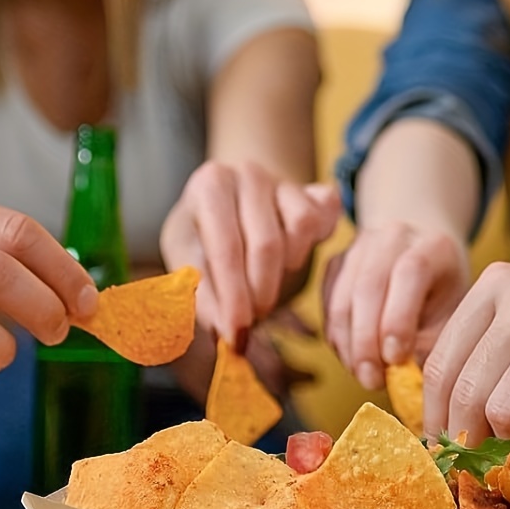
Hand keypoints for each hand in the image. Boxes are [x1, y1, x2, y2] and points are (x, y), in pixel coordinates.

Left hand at [159, 162, 340, 341]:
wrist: (231, 205)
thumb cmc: (203, 234)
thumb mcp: (188, 259)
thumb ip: (200, 292)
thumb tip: (223, 329)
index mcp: (210, 184)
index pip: (225, 247)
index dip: (232, 298)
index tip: (234, 335)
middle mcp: (248, 174)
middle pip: (266, 244)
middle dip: (259, 294)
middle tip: (250, 324)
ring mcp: (285, 180)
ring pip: (299, 231)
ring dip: (284, 273)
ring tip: (262, 287)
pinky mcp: (315, 192)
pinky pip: (321, 223)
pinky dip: (308, 251)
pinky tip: (288, 264)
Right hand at [323, 220, 469, 391]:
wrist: (423, 250)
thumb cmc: (442, 290)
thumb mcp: (453, 313)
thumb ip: (433, 345)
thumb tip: (406, 385)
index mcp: (433, 245)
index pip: (409, 273)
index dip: (398, 318)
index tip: (396, 359)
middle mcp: (393, 237)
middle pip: (368, 286)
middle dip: (366, 341)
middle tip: (371, 380)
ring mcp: (359, 245)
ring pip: (342, 297)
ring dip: (348, 343)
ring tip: (362, 374)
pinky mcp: (336, 260)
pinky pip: (328, 303)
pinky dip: (337, 336)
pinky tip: (353, 357)